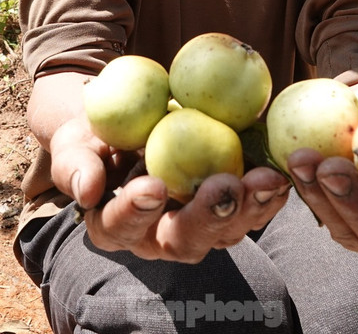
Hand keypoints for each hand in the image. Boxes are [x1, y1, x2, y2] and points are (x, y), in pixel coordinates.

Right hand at [49, 115, 290, 262]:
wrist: (133, 117)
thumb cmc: (98, 134)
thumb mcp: (76, 140)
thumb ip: (76, 163)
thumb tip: (87, 190)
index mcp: (114, 224)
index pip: (120, 227)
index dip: (136, 211)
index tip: (153, 184)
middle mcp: (159, 235)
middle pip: (183, 240)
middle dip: (208, 217)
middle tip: (224, 186)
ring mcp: (200, 225)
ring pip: (226, 230)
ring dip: (250, 207)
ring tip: (265, 179)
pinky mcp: (231, 207)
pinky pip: (255, 208)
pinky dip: (270, 193)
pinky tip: (282, 172)